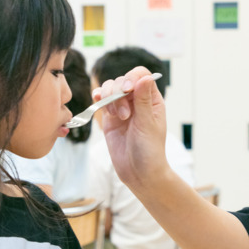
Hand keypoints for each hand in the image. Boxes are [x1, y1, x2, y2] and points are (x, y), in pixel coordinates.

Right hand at [95, 68, 168, 189]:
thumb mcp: (148, 124)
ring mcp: (122, 108)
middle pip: (122, 80)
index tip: (127, 90)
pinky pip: (101, 101)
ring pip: (110, 88)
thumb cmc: (150, 151)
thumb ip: (143, 100)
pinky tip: (97, 101)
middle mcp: (137, 100)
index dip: (131, 78)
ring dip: (109, 98)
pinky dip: (98, 98)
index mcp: (152, 99)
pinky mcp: (109, 118)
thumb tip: (145, 76)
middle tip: (124, 115)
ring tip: (117, 116)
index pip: (140, 75)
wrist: (139, 173)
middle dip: (118, 93)